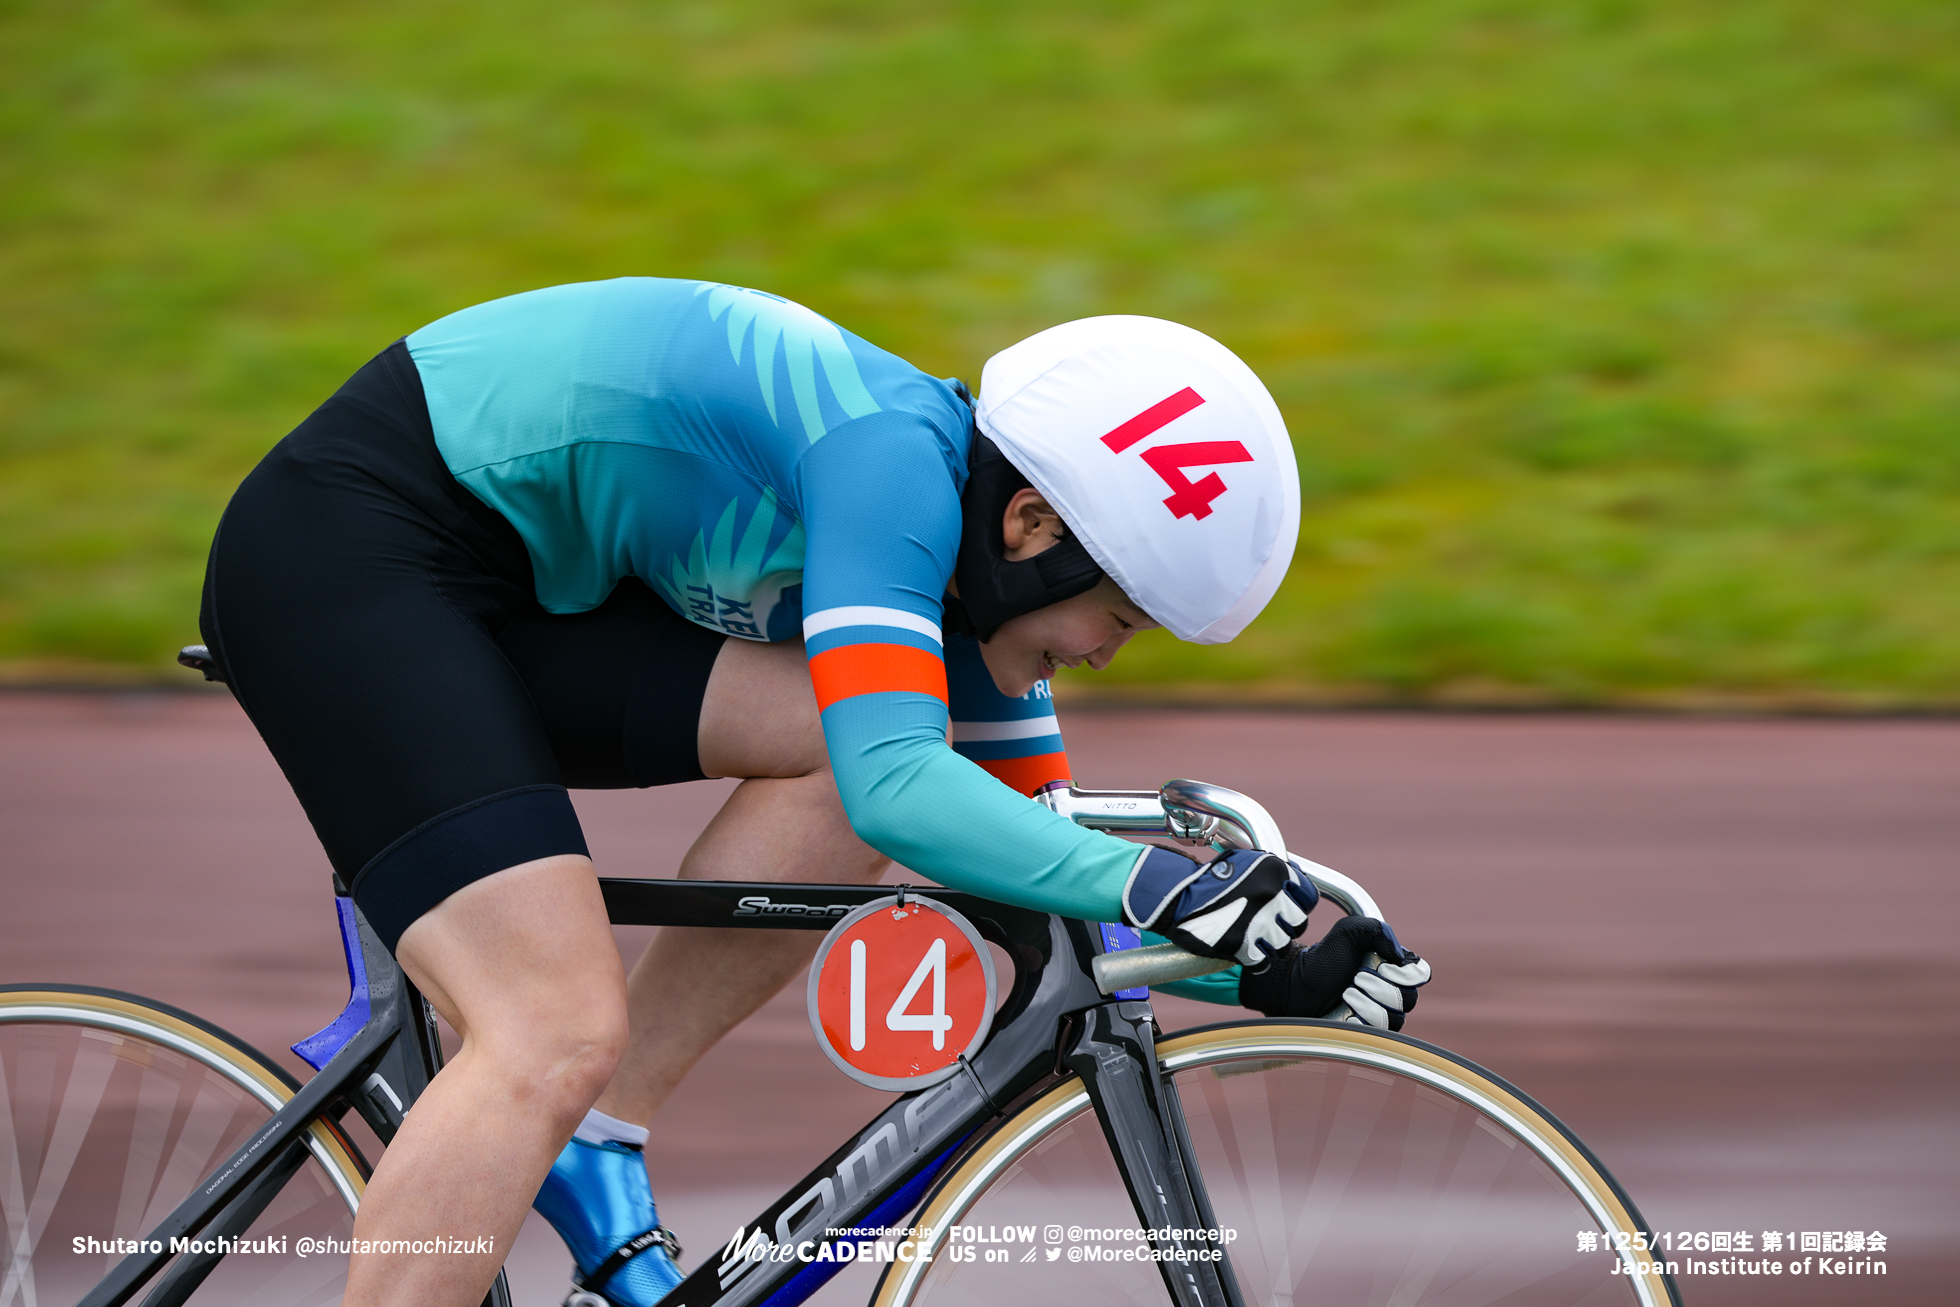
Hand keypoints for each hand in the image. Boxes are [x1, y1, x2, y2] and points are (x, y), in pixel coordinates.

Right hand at [1123, 846, 1316, 967]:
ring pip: (1282, 945)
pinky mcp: (1241, 944)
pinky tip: (1246, 953)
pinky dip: (1255, 960)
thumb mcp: (1245, 862)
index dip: (1298, 905)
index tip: (1288, 910)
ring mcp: (1258, 921)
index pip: (1308, 897)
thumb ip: (1273, 873)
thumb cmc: (1209, 879)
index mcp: (1275, 871)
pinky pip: (1262, 962)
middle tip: (1269, 925)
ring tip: (1256, 939)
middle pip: (1298, 923)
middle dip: (1286, 926)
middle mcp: (1271, 895)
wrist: (1176, 895)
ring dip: (1271, 945)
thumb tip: (1296, 882)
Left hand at [1238, 915, 1431, 1030]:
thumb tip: (1399, 956)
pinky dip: (1360, 1022)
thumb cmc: (1324, 958)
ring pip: (1394, 1019)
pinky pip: (1377, 1035)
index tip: (1381, 966)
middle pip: (1409, 999)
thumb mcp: (1348, 932)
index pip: (1420, 974)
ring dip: (1367, 1004)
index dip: (1405, 974)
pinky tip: (1344, 1013)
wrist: (1297, 984)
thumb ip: (1376, 930)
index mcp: (1393, 968)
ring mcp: (1381, 1016)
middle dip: (1381, 988)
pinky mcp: (1366, 1034)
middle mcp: (1392, 992)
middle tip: (1355, 977)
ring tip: (1346, 993)